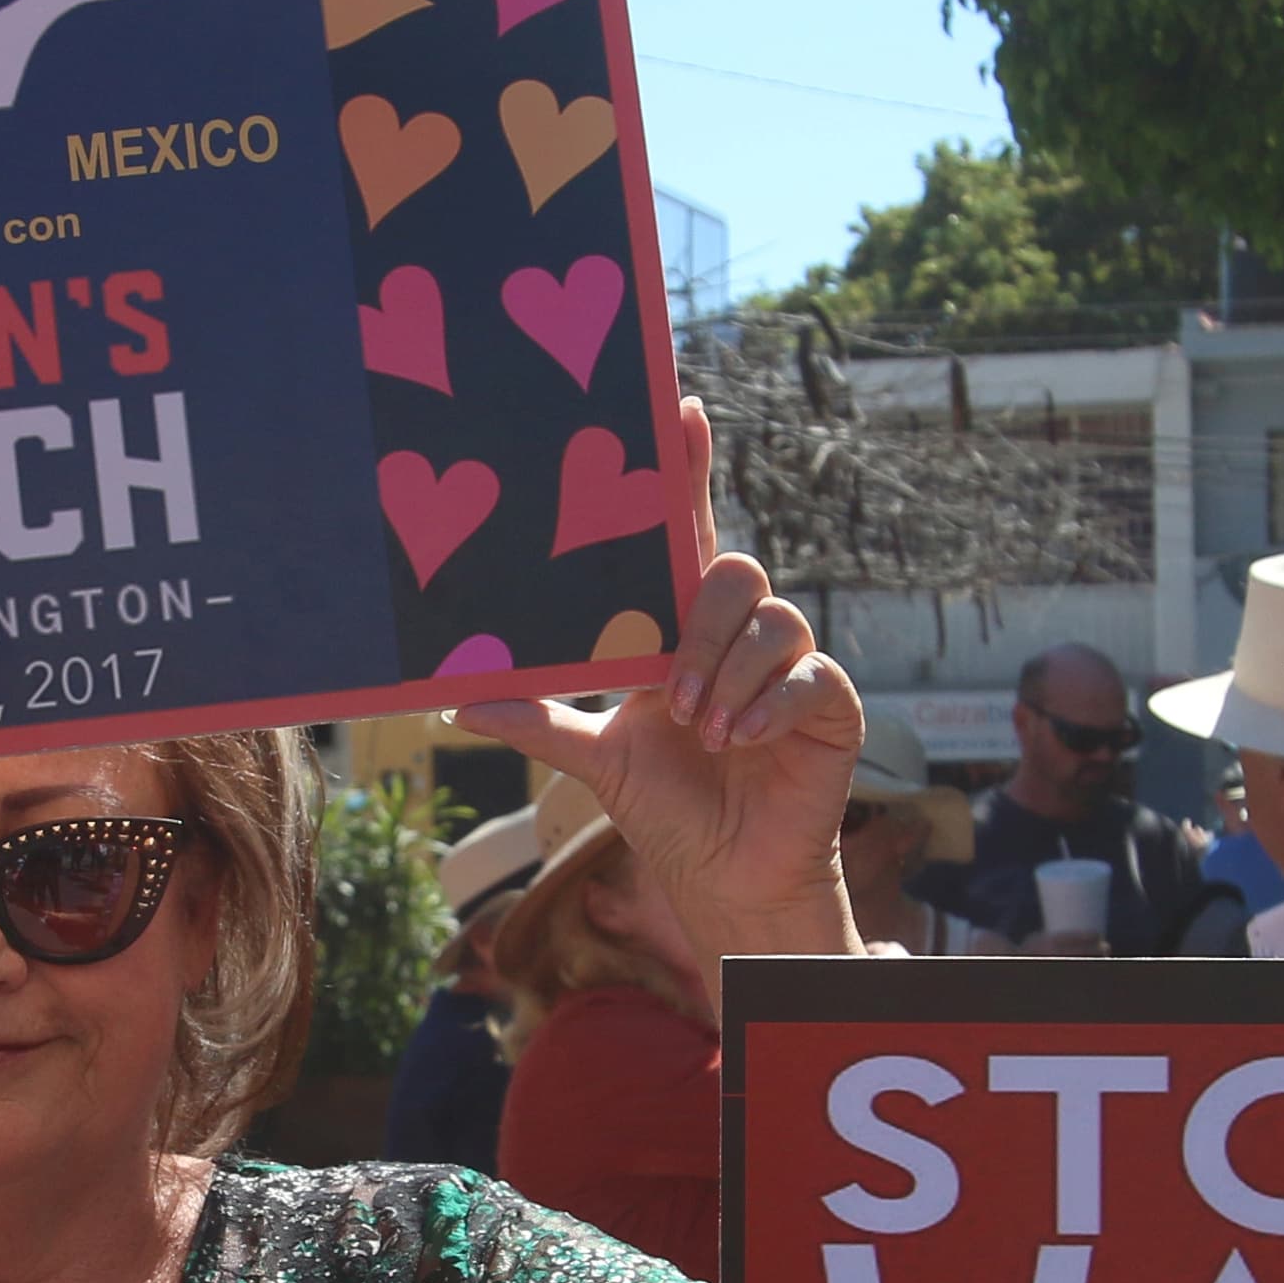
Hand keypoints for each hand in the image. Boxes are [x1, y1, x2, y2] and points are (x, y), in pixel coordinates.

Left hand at [453, 399, 862, 971]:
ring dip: (728, 676)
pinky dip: (768, 706)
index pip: (689, 532)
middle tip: (669, 698)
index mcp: (684, 627)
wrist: (724, 874)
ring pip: (773, 619)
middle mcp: (739, 632)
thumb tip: (453, 699)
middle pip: (732, 571)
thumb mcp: (592, 757)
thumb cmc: (665, 804)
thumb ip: (536, 719)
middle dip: (699, 630)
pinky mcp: (830, 703)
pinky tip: (741, 741)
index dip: (688, 470)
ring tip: (702, 733)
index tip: (683, 409)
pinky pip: (810, 674)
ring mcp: (790, 664)